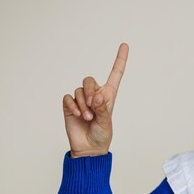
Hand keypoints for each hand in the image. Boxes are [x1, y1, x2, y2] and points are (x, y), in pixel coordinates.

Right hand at [62, 43, 128, 157]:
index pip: (115, 74)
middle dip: (90, 92)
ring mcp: (81, 100)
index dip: (120, 60)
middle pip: (89, 80)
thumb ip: (102, 108)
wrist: (88, 148)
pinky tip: (76, 115)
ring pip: (79, 91)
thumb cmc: (102, 135)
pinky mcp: (69, 106)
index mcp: (108, 96)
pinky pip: (68, 98)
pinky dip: (72, 106)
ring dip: (83, 104)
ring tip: (87, 118)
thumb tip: (97, 96)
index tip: (124, 45)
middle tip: (93, 106)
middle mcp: (95, 95)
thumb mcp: (106, 123)